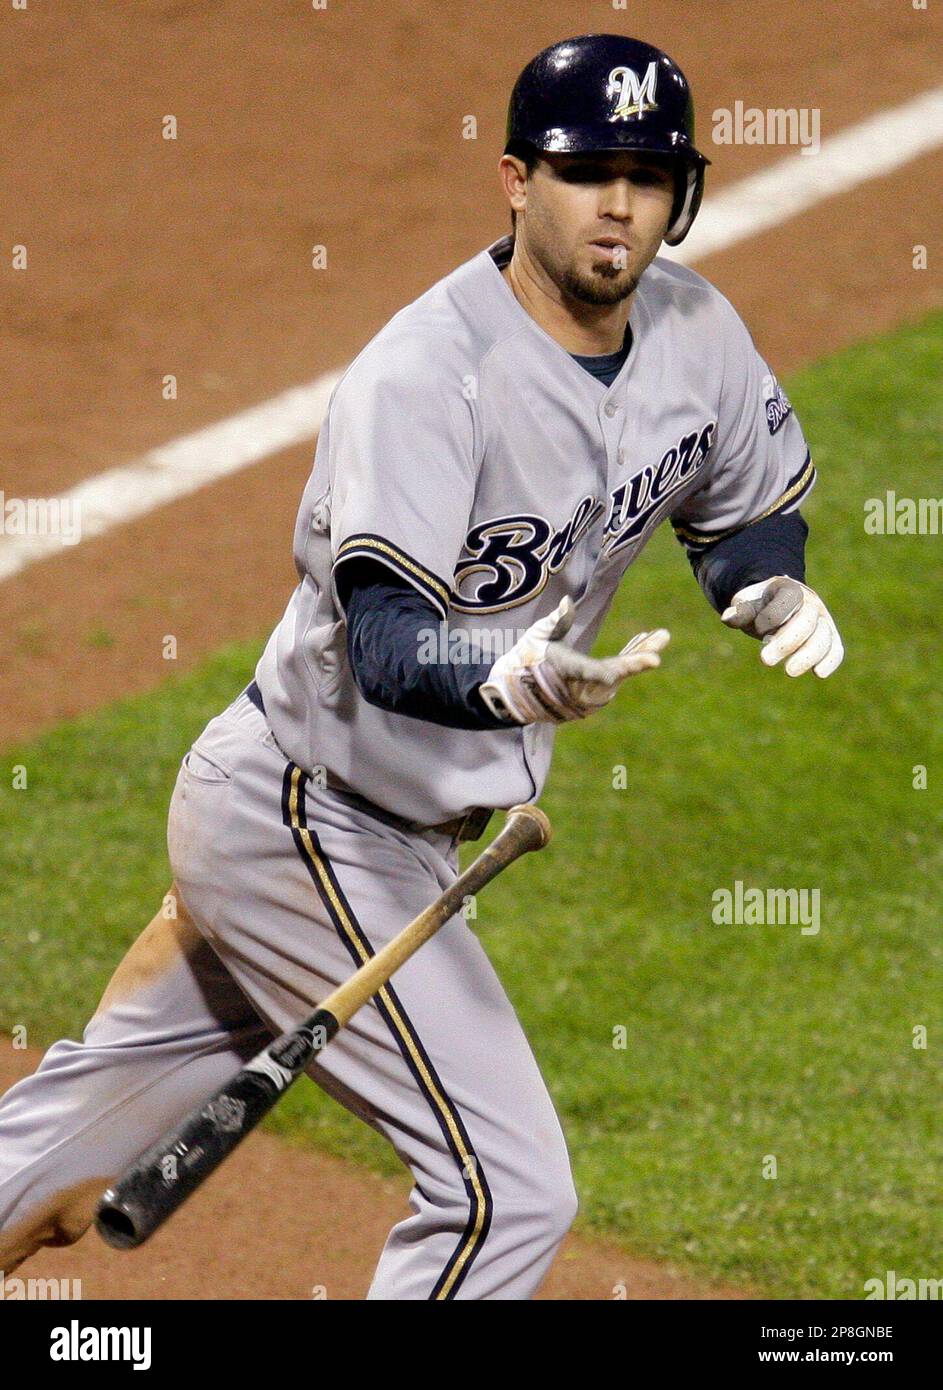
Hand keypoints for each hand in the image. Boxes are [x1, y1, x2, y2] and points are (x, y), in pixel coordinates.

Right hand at [478, 596, 669, 724]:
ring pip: (619, 675)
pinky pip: (615, 680)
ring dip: (636, 655)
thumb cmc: (525, 660)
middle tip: (663, 636)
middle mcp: (582, 691)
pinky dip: (626, 663)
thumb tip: (568, 601)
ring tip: (657, 635)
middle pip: (618, 672)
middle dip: (641, 653)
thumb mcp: (537, 637)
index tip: (645, 663)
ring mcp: (588, 700)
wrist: (512, 694)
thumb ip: (556, 621)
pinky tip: (640, 646)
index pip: (598, 671)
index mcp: (568, 673)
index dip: (622, 667)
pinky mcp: (591, 700)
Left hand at [721, 576, 842, 677]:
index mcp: (790, 589)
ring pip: (823, 636)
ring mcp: (823, 620)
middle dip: (786, 642)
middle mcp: (811, 603)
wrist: (779, 604)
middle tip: (765, 660)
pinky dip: (830, 660)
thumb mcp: (747, 604)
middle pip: (806, 621)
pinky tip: (819, 673)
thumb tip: (727, 617)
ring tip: (789, 672)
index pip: (786, 602)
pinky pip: (835, 648)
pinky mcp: (829, 637)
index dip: (770, 618)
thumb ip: (741, 611)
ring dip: (808, 656)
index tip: (757, 629)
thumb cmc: (760, 606)